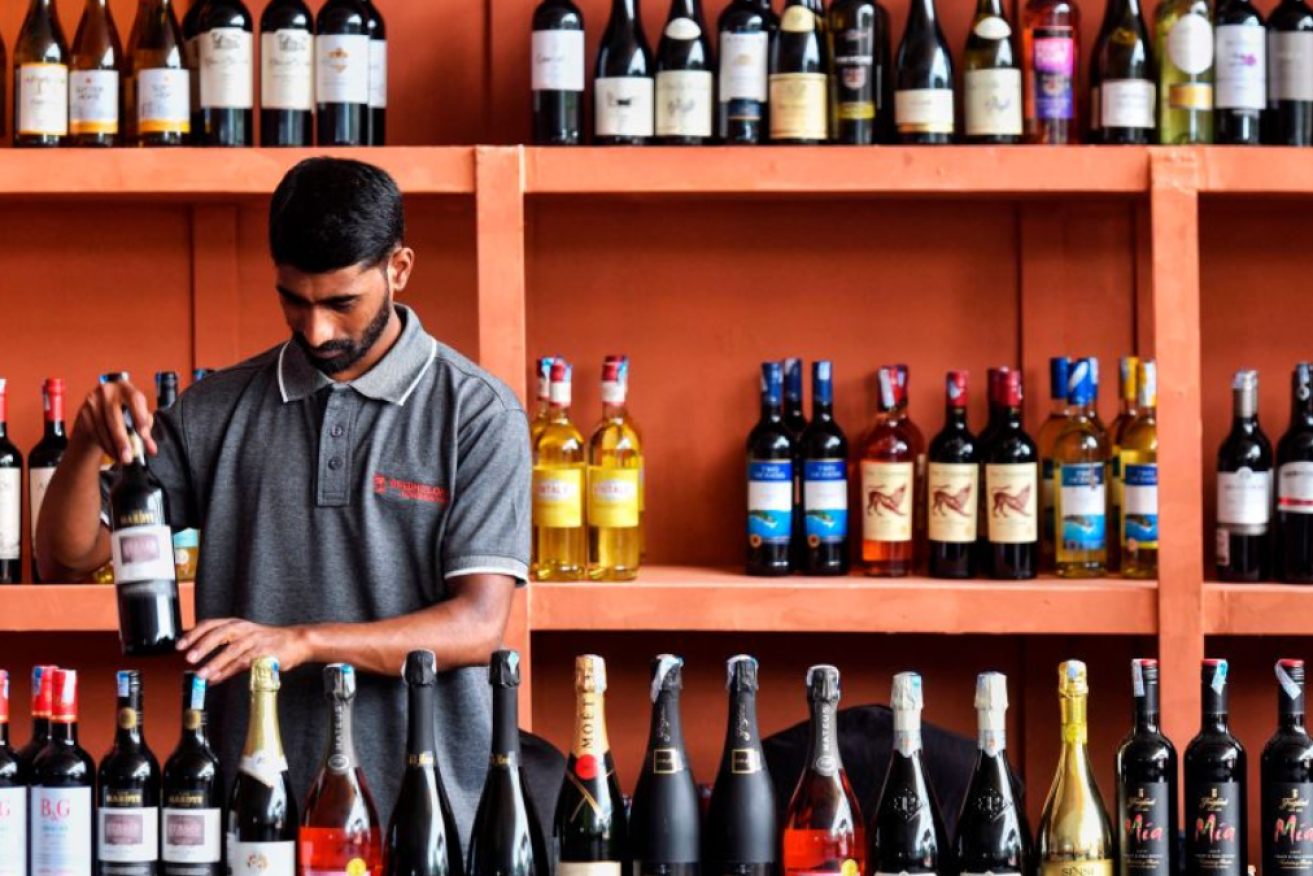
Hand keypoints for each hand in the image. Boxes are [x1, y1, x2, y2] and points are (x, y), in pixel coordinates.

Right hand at [73, 379, 156, 465]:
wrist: (99, 410)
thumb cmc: (125, 412)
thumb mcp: (137, 416)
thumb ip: (146, 431)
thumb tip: (152, 450)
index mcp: (126, 388)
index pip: (135, 399)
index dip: (140, 417)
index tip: (144, 435)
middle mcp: (107, 391)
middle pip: (114, 416)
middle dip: (122, 439)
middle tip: (128, 457)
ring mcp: (92, 401)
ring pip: (102, 427)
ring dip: (112, 446)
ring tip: (122, 459)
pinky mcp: (83, 413)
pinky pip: (94, 431)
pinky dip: (104, 444)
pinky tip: (112, 453)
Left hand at [178, 618, 311, 683]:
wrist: (296, 642)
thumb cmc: (270, 643)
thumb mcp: (245, 643)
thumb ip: (225, 659)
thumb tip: (207, 676)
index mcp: (237, 624)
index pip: (211, 624)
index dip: (194, 634)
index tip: (180, 645)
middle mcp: (244, 629)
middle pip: (219, 633)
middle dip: (202, 645)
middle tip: (189, 657)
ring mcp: (254, 640)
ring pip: (231, 650)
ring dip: (214, 662)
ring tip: (202, 673)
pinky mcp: (264, 653)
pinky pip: (244, 662)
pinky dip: (229, 671)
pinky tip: (218, 678)